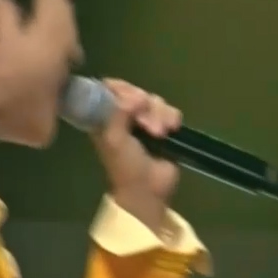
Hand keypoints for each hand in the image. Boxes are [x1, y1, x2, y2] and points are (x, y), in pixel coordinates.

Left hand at [91, 79, 182, 231]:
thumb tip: (136, 97)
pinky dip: (171, 118)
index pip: (109, 88)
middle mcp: (124, 115)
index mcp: (105, 117)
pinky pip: (170, 111)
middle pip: (135, 91)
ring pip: (154, 100)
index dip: (121, 89)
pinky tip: (171, 130)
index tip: (131, 99)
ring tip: (159, 133)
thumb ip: (117, 113)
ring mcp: (145, 120)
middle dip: (143, 104)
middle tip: (144, 122)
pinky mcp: (165, 127)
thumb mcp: (114, 139)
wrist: (149, 189)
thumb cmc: (126, 166)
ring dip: (158, 115)